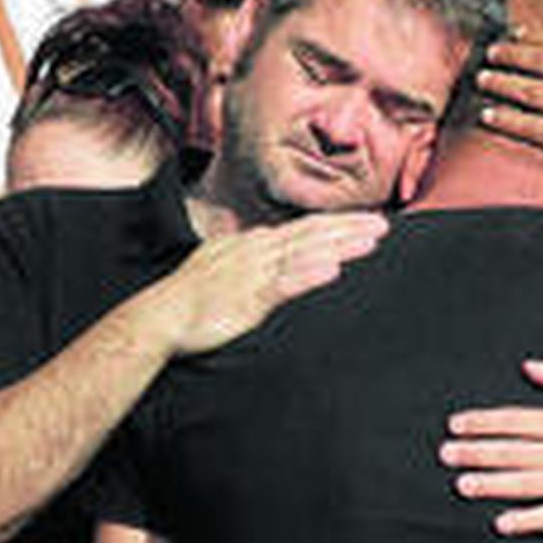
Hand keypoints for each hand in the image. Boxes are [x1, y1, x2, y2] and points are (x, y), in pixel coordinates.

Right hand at [147, 211, 388, 356]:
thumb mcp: (221, 267)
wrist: (160, 318)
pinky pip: (282, 285)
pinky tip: (332, 271)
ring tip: (370, 242)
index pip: (300, 229)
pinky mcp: (247, 299)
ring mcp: (251, 274)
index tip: (364, 224)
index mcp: (251, 245)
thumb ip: (250, 258)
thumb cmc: (189, 299)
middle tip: (383, 225)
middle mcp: (255, 252)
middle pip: (310, 235)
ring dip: (338, 246)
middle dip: (348, 229)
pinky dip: (307, 275)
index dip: (335, 225)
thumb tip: (267, 244)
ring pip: (303, 254)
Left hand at [440, 357, 542, 534]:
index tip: (455, 425)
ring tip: (462, 485)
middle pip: (515, 452)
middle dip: (477, 453)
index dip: (484, 422)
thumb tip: (528, 365)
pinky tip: (501, 523)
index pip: (517, 420)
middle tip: (445, 454)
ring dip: (493, 485)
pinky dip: (528, 521)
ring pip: (528, 484)